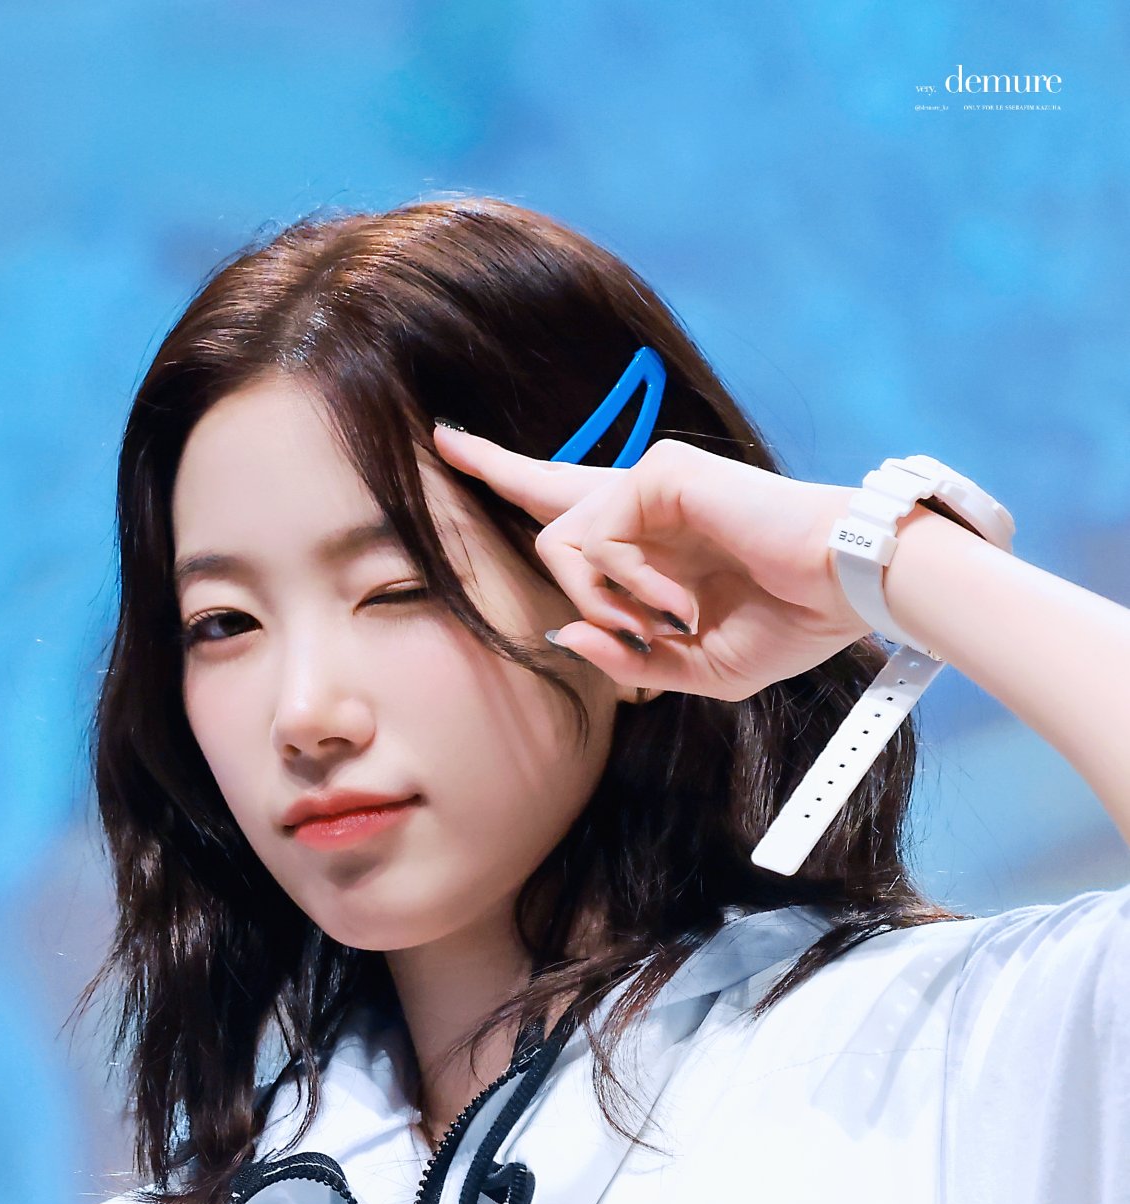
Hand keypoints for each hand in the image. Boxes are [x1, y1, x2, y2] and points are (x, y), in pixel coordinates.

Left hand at [431, 422, 872, 702]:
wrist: (848, 593)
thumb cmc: (789, 624)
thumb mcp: (697, 667)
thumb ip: (628, 656)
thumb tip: (563, 633)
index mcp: (654, 541)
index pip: (566, 503)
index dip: (504, 472)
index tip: (449, 442)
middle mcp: (646, 501)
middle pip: (544, 499)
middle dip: (501, 478)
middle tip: (476, 468)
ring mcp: (651, 481)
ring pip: (559, 542)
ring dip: (604, 602)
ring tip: (664, 622)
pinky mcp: (660, 473)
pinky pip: (594, 539)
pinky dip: (627, 586)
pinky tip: (677, 604)